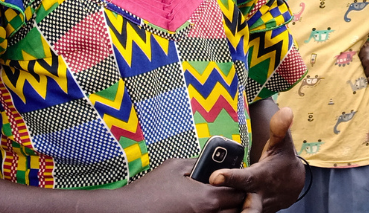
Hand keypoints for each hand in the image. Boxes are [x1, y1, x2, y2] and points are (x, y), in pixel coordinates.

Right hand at [126, 158, 245, 212]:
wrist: (130, 210)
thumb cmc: (151, 189)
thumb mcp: (175, 167)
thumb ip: (196, 163)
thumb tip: (209, 161)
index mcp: (207, 198)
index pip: (237, 194)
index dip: (238, 186)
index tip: (236, 181)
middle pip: (235, 211)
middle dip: (234, 200)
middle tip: (228, 191)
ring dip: (224, 210)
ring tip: (217, 200)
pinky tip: (202, 207)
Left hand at [210, 107, 304, 212]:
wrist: (293, 183)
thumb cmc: (283, 159)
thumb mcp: (282, 143)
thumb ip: (279, 128)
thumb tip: (286, 111)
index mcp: (263, 177)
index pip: (246, 179)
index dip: (231, 178)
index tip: (215, 177)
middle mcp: (260, 196)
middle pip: (249, 209)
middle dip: (238, 211)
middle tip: (217, 209)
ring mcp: (257, 208)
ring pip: (239, 212)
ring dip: (226, 210)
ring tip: (206, 208)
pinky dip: (227, 211)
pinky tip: (211, 209)